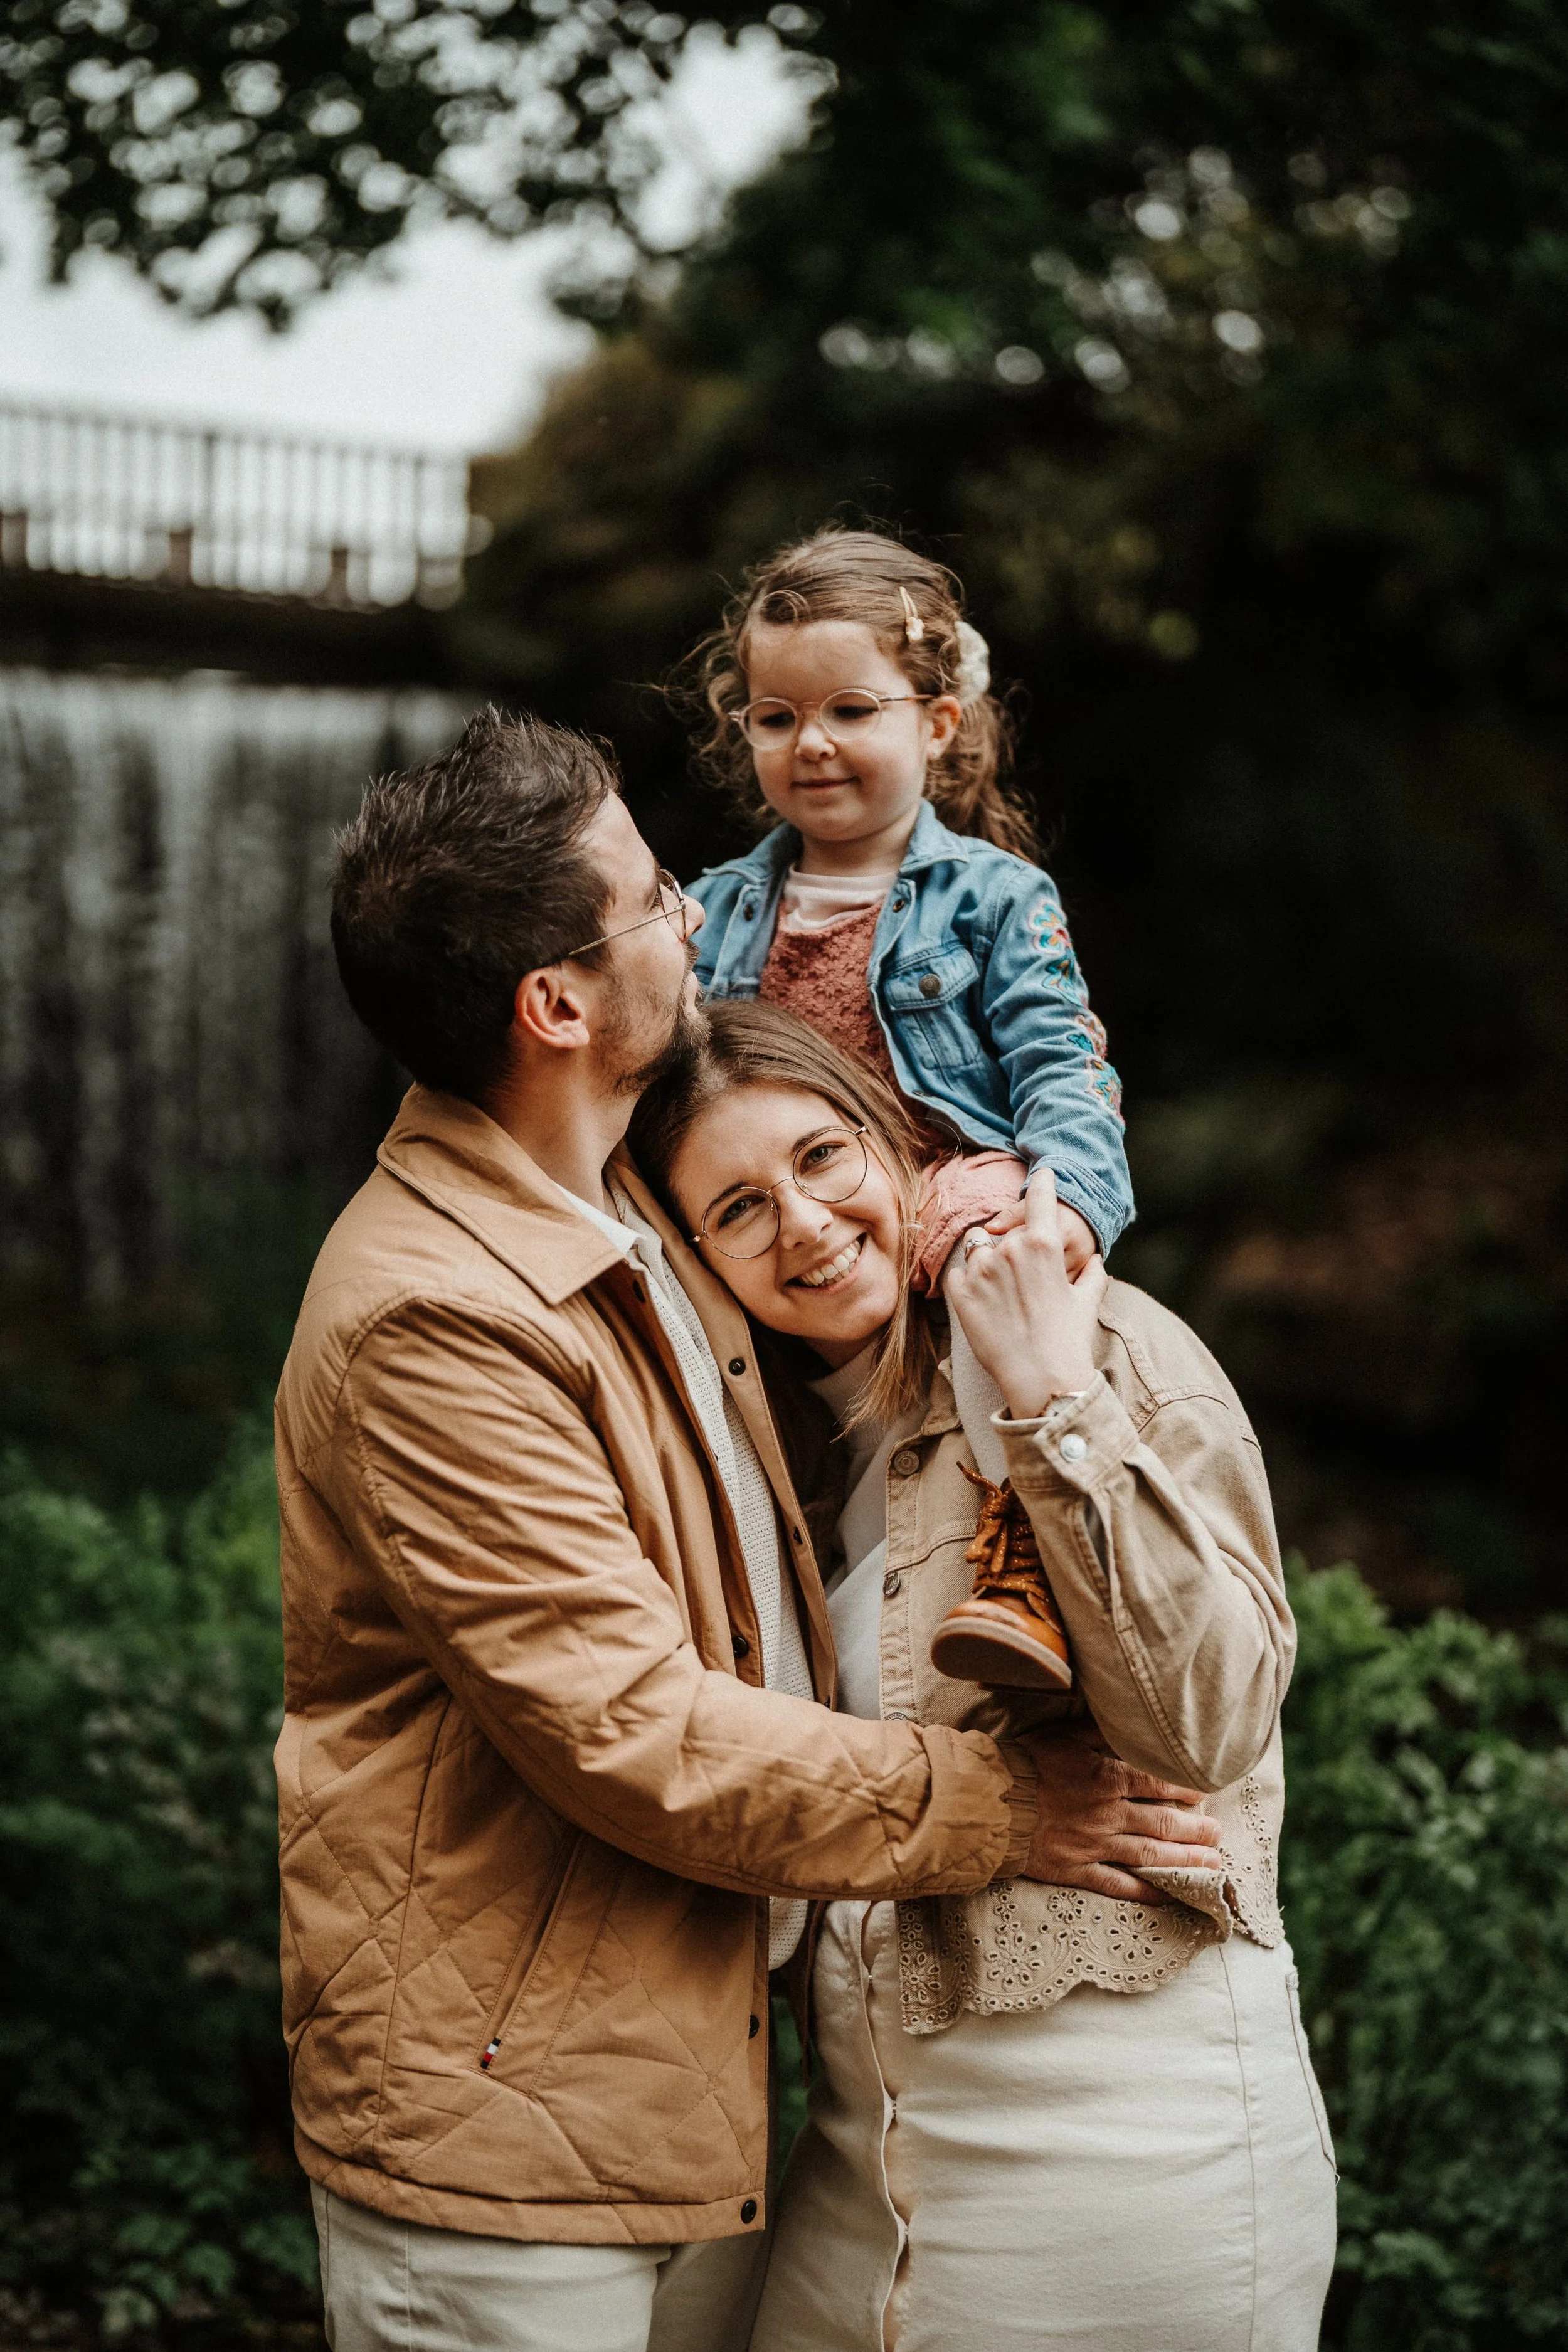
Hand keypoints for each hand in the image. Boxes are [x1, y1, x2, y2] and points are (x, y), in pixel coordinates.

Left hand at [946, 1167, 1107, 1418]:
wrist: (1042, 1379)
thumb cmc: (1069, 1340)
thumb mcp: (1087, 1301)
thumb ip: (1092, 1274)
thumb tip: (1095, 1262)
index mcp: (1043, 1245)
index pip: (1041, 1199)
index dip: (1043, 1184)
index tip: (1042, 1175)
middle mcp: (1009, 1250)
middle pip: (1001, 1231)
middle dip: (1008, 1247)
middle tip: (1018, 1279)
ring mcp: (981, 1271)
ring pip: (976, 1250)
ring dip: (985, 1264)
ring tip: (999, 1294)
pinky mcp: (960, 1295)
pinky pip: (956, 1276)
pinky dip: (966, 1284)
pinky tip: (982, 1304)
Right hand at [1019, 1729, 1222, 1902]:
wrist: (990, 1803)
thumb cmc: (1026, 1763)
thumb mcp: (1063, 1734)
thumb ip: (1100, 1731)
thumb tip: (1131, 1722)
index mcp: (1106, 1778)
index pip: (1158, 1783)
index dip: (1186, 1788)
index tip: (1205, 1791)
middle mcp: (1107, 1814)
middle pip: (1162, 1822)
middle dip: (1195, 1829)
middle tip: (1217, 1834)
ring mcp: (1094, 1845)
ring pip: (1149, 1855)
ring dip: (1184, 1860)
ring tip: (1211, 1864)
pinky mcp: (1078, 1870)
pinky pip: (1118, 1884)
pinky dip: (1146, 1891)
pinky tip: (1169, 1894)